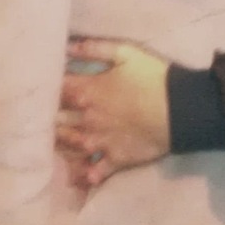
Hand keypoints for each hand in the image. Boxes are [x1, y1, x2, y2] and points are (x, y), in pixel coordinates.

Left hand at [58, 38, 171, 188]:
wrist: (182, 109)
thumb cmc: (154, 78)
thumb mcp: (126, 53)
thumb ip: (94, 48)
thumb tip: (68, 46)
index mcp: (87, 92)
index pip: (55, 91)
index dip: (47, 90)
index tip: (43, 90)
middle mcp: (87, 119)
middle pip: (57, 121)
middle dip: (49, 119)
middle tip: (42, 119)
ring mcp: (100, 142)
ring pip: (70, 147)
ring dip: (60, 145)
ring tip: (51, 145)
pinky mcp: (115, 159)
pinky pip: (95, 172)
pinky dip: (85, 175)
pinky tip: (77, 177)